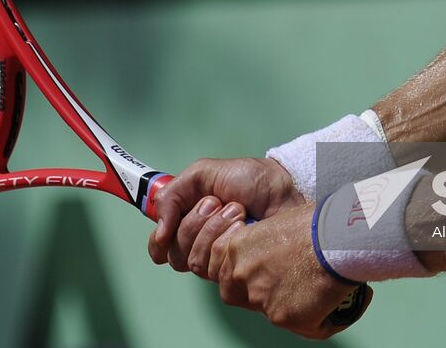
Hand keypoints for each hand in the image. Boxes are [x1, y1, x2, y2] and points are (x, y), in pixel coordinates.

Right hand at [148, 157, 303, 274]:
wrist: (286, 190)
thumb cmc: (253, 179)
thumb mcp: (204, 174)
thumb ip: (172, 195)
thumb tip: (159, 230)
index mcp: (191, 221)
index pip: (161, 246)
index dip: (158, 243)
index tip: (165, 233)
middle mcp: (203, 244)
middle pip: (175, 254)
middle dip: (195, 224)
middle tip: (217, 203)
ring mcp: (221, 260)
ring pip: (194, 261)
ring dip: (214, 230)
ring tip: (238, 211)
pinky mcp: (239, 271)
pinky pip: (216, 270)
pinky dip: (227, 241)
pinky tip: (245, 228)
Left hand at [210, 203, 361, 339]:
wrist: (335, 236)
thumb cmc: (317, 222)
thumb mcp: (277, 222)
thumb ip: (266, 245)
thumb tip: (278, 257)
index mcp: (238, 248)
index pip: (223, 270)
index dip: (240, 274)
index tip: (257, 272)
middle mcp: (243, 276)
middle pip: (237, 294)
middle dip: (256, 293)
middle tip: (283, 286)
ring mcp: (261, 299)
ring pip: (271, 312)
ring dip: (290, 306)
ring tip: (316, 292)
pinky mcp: (284, 317)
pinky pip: (303, 327)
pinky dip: (318, 320)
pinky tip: (332, 305)